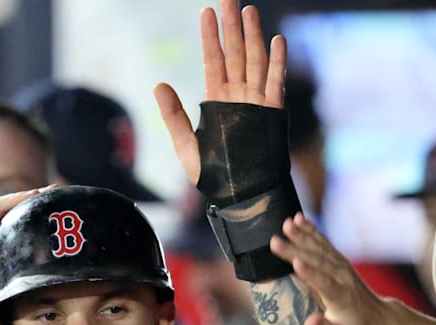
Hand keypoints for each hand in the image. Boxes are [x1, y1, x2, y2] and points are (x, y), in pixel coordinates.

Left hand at [154, 0, 285, 182]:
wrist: (240, 195)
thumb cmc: (213, 175)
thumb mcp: (186, 146)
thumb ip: (173, 116)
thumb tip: (158, 85)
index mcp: (216, 101)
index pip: (213, 61)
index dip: (210, 36)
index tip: (206, 12)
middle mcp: (238, 96)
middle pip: (235, 53)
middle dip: (232, 26)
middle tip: (229, 0)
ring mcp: (257, 102)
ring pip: (256, 61)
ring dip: (254, 36)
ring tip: (250, 11)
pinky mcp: (273, 112)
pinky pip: (275, 82)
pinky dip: (277, 62)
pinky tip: (277, 41)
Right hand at [269, 213, 390, 324]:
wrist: (380, 324)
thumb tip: (309, 324)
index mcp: (341, 299)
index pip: (324, 283)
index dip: (310, 273)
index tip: (295, 262)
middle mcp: (343, 279)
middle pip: (317, 261)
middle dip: (296, 250)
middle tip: (274, 240)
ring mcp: (343, 268)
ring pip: (320, 248)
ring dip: (303, 235)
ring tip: (286, 223)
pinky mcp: (340, 262)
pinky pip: (324, 244)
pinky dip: (311, 231)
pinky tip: (299, 219)